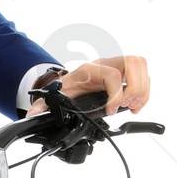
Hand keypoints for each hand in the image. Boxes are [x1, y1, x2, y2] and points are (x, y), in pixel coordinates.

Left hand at [24, 55, 150, 118]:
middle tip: (127, 106)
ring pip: (140, 65)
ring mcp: (118, 66)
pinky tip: (134, 105)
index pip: (111, 74)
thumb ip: (43, 107)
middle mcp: (106, 64)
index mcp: (89, 69)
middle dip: (135, 87)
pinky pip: (142, 74)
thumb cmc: (66, 87)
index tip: (111, 110)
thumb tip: (33, 116)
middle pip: (133, 62)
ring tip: (133, 106)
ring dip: (142, 88)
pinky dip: (143, 91)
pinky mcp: (125, 74)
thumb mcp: (55, 95)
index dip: (115, 93)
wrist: (70, 80)